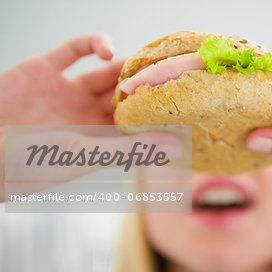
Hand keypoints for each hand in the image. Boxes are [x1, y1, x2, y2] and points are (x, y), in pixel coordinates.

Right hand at [0, 34, 182, 201]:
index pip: (133, 119)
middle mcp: (84, 112)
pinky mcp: (44, 69)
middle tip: (168, 71)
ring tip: (145, 59)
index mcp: (96, 135)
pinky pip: (73, 50)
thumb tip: (175, 147)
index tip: (179, 98)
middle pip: (122, 92)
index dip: (154, 109)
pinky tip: (108, 49)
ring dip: (124, 63)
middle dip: (142, 83)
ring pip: (103, 70)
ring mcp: (65, 90)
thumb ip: (130, 148)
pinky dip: (93, 43)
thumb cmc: (30, 165)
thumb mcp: (85, 156)